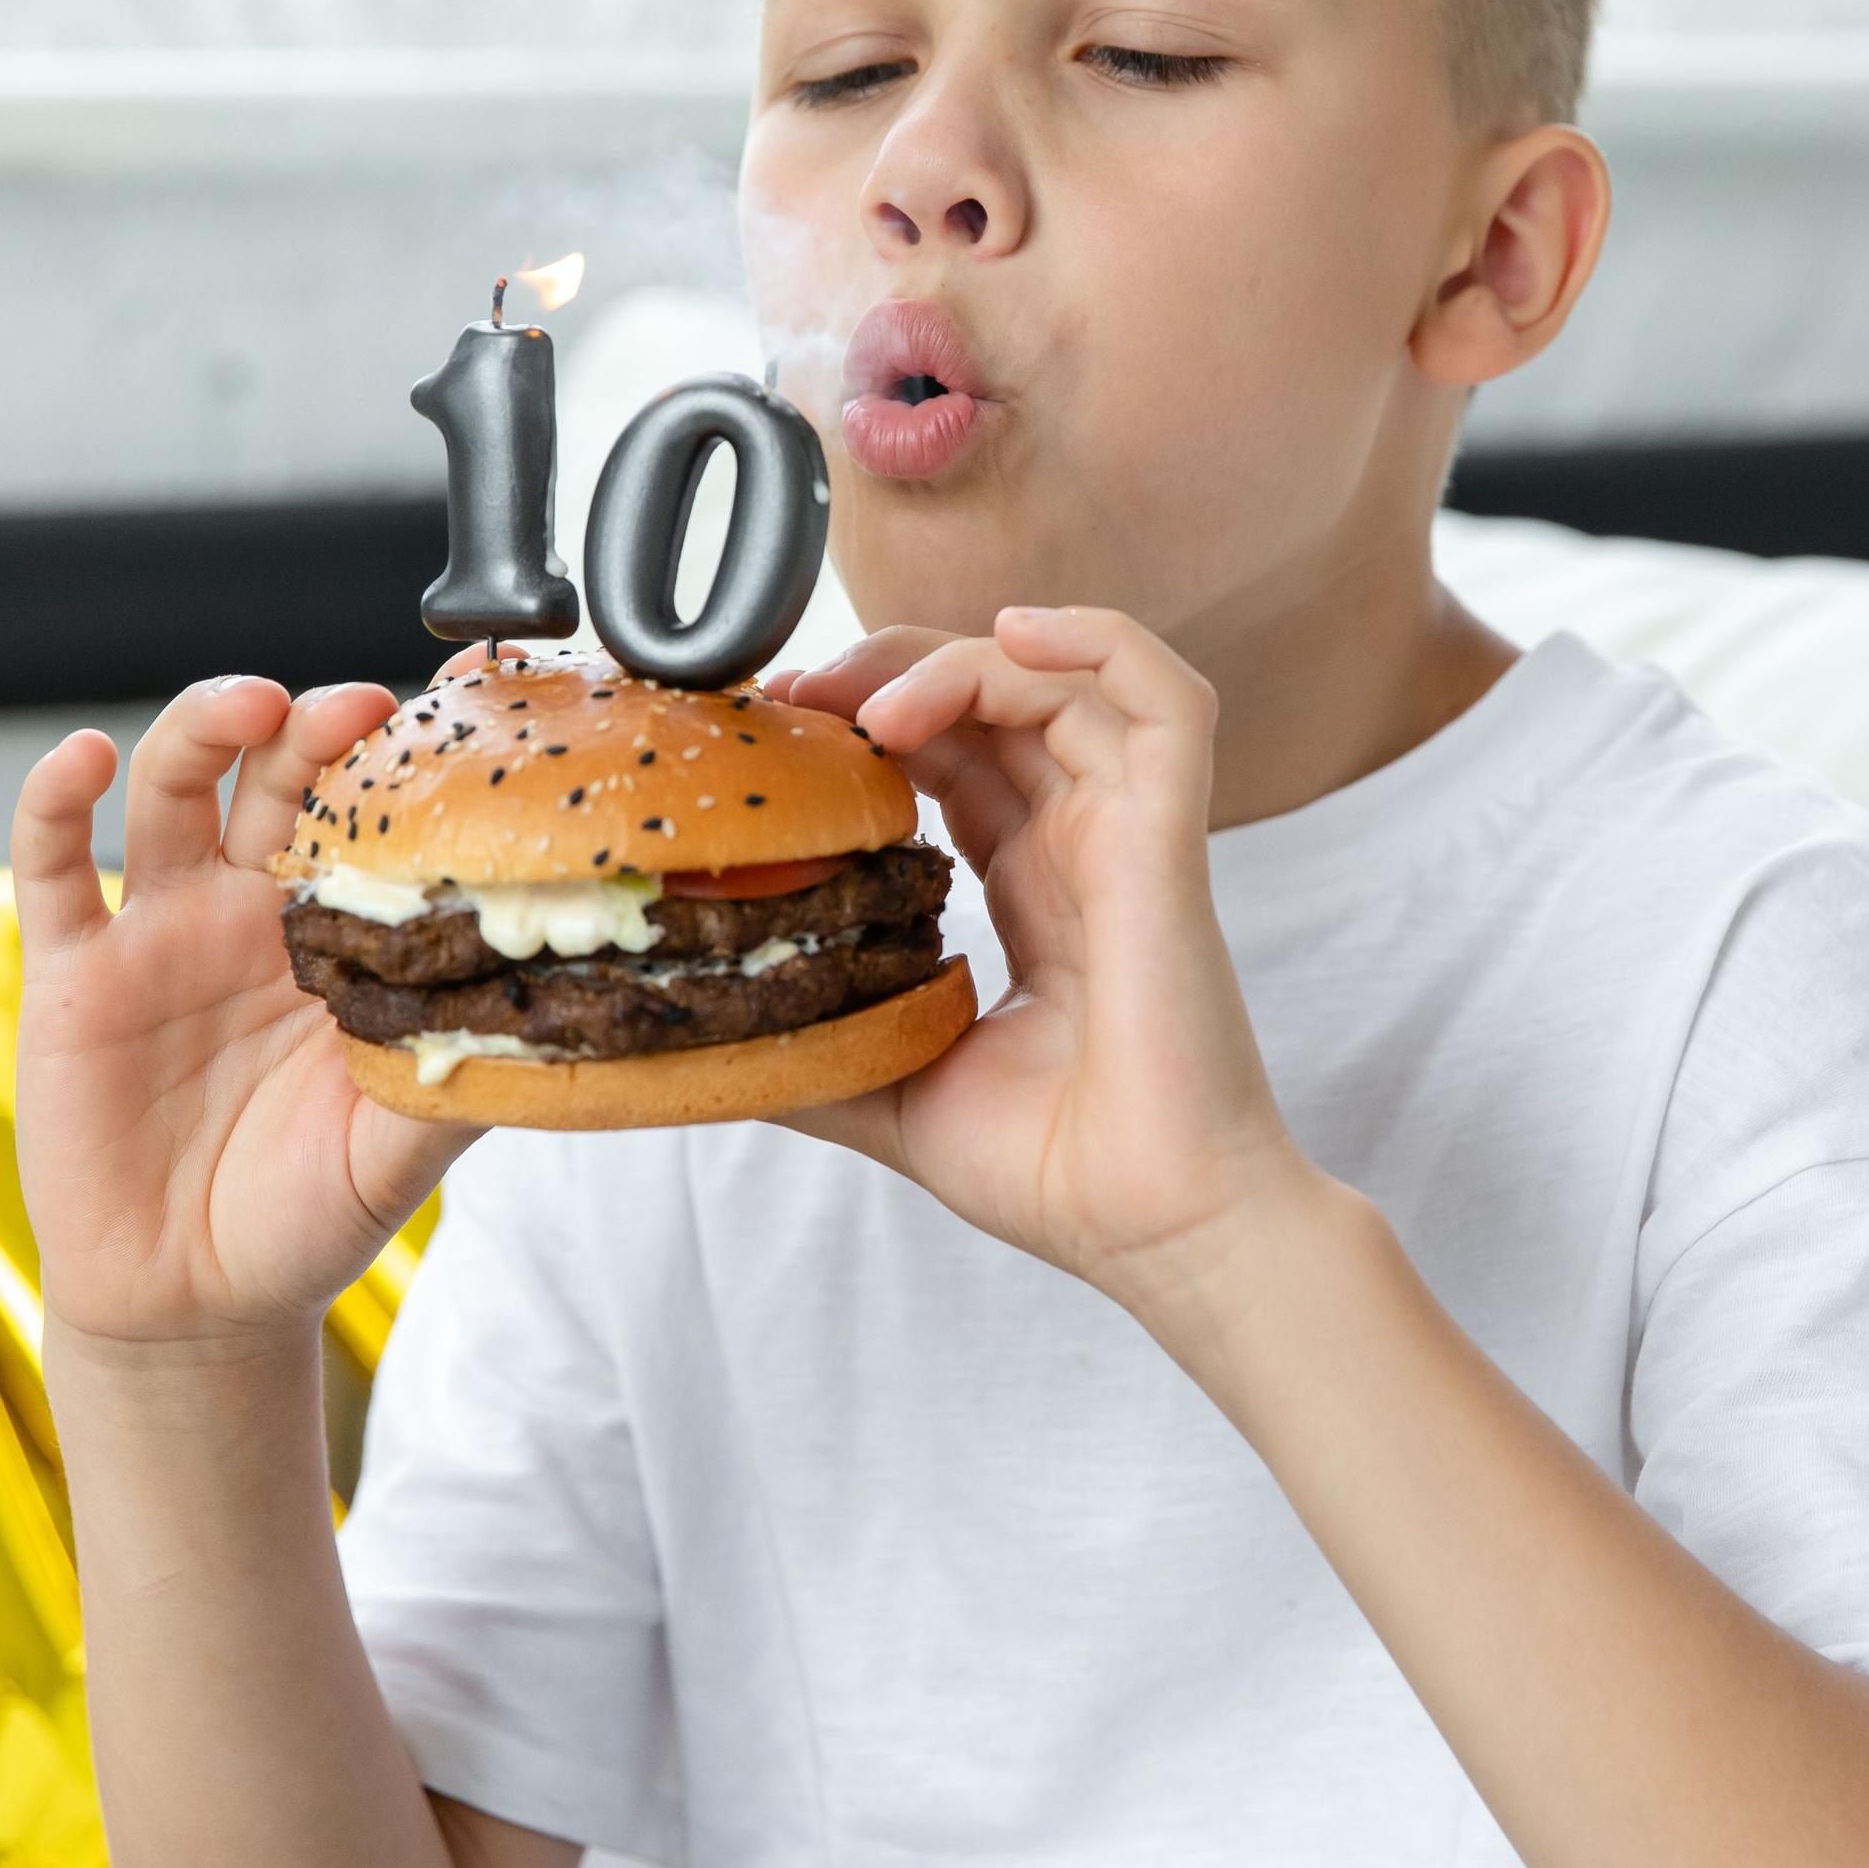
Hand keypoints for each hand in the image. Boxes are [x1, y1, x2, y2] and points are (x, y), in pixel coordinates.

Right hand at [11, 678, 471, 1367]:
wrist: (190, 1304)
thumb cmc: (302, 1219)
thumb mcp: (397, 1152)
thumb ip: (461, 1078)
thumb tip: (555, 1022)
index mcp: (338, 936)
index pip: (376, 816)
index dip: (410, 755)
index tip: (467, 697)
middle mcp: (251, 911)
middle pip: (279, 774)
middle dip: (316, 723)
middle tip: (361, 704)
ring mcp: (160, 929)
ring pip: (174, 786)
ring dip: (206, 725)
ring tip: (252, 704)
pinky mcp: (71, 969)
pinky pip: (53, 864)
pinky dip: (56, 798)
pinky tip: (89, 758)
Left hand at [781, 607, 1313, 1309]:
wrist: (1156, 1231)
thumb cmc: (1058, 1176)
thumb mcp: (893, 1095)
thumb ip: (815, 1049)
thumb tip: (699, 1036)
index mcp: (1031, 890)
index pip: (954, 756)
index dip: (872, 718)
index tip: (785, 728)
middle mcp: (1081, 847)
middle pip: (995, 695)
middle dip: (893, 669)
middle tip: (805, 699)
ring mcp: (1130, 835)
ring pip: (1063, 677)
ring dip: (958, 661)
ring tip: (875, 707)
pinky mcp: (1170, 841)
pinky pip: (1167, 698)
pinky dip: (1098, 641)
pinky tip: (1013, 636)